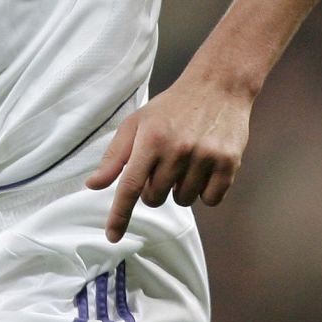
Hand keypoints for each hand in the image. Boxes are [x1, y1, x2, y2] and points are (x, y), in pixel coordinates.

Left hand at [85, 76, 252, 241]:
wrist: (217, 85)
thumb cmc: (171, 107)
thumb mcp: (137, 123)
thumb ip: (115, 156)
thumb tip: (92, 185)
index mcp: (150, 139)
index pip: (130, 186)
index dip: (120, 215)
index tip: (112, 236)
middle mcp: (176, 149)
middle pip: (155, 198)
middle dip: (155, 188)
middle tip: (164, 163)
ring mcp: (204, 157)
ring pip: (184, 201)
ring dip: (181, 188)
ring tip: (186, 159)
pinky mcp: (228, 163)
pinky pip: (211, 200)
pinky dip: (206, 191)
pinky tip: (205, 167)